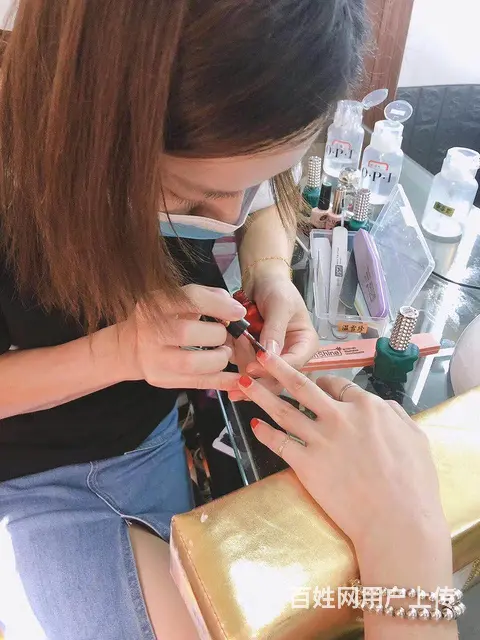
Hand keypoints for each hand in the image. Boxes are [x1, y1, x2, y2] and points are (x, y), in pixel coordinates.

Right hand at [119, 285, 242, 390]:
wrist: (128, 346)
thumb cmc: (159, 319)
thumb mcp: (173, 300)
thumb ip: (203, 297)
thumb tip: (231, 304)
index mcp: (155, 304)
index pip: (190, 299)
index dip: (218, 305)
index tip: (238, 311)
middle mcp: (150, 332)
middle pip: (188, 333)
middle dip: (217, 334)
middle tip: (225, 335)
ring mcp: (154, 359)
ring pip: (192, 363)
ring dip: (219, 358)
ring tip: (223, 352)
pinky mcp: (162, 379)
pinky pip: (198, 382)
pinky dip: (222, 380)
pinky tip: (237, 378)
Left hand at [230, 268, 318, 400]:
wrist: (259, 281)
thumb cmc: (277, 288)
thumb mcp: (279, 304)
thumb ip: (275, 329)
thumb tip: (269, 355)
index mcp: (305, 345)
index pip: (293, 365)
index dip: (273, 369)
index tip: (253, 366)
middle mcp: (290, 356)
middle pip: (276, 379)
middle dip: (254, 375)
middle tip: (235, 374)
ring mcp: (271, 359)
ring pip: (256, 376)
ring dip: (241, 360)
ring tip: (233, 339)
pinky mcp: (254, 357)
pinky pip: (242, 365)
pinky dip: (233, 355)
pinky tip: (229, 341)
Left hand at [236, 352, 447, 548]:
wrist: (396, 520)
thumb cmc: (414, 483)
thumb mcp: (416, 438)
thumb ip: (396, 415)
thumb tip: (383, 405)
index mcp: (367, 407)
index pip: (338, 385)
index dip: (325, 383)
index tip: (317, 384)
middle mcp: (339, 417)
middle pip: (302, 386)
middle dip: (279, 368)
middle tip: (263, 356)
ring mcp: (319, 439)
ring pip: (283, 410)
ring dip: (261, 394)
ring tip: (244, 383)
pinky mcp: (305, 464)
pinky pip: (280, 442)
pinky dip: (265, 433)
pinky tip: (255, 426)